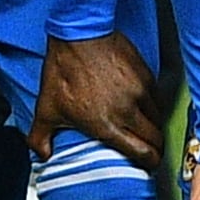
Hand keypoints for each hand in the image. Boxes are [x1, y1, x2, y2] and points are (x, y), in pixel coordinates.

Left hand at [33, 30, 165, 168]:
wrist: (79, 34)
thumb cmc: (64, 70)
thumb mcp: (47, 108)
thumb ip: (41, 137)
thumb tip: (42, 154)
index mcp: (106, 125)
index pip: (142, 153)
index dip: (150, 163)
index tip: (149, 165)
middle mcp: (127, 112)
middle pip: (156, 140)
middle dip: (156, 149)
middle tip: (151, 151)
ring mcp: (140, 93)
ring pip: (158, 119)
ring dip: (155, 127)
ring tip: (147, 129)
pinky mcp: (145, 76)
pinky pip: (157, 98)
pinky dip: (154, 106)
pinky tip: (144, 106)